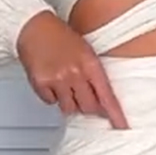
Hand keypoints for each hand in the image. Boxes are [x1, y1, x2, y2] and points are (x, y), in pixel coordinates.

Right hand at [17, 12, 127, 129]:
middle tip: (81, 94)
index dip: (115, 114)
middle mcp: (75, 72)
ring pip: (69, 108)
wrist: (33, 26)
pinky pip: (50, 102)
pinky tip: (50, 80)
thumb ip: (94, 75)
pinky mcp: (41, 83)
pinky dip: (51, 96)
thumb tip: (101, 101)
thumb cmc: (60, 37)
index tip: (122, 127)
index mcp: (90, 63)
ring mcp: (58, 79)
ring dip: (69, 102)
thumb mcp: (85, 51)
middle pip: (89, 107)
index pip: (107, 96)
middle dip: (87, 106)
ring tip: (63, 83)